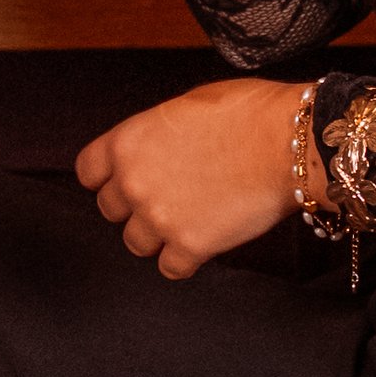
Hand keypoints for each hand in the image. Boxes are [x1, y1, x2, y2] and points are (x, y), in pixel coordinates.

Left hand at [76, 77, 304, 280]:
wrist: (286, 141)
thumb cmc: (246, 114)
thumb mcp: (184, 108)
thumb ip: (155, 136)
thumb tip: (155, 150)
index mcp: (128, 142)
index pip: (88, 172)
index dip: (107, 177)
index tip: (121, 180)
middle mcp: (134, 182)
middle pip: (110, 210)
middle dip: (135, 206)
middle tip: (165, 198)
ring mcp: (159, 217)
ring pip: (135, 243)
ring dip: (157, 235)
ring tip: (186, 220)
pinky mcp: (189, 246)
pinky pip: (170, 268)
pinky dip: (184, 259)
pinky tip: (203, 241)